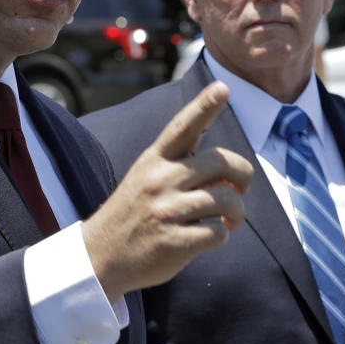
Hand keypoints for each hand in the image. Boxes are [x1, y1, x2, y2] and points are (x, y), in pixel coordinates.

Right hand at [81, 81, 252, 300]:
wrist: (100, 255)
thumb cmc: (134, 214)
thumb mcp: (148, 178)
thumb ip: (185, 169)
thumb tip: (232, 175)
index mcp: (154, 160)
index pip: (183, 127)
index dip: (205, 106)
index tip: (222, 88)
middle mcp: (160, 180)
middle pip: (221, 161)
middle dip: (243, 175)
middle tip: (241, 190)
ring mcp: (166, 211)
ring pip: (226, 200)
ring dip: (237, 214)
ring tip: (229, 221)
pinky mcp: (174, 241)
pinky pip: (218, 233)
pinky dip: (222, 236)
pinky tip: (208, 237)